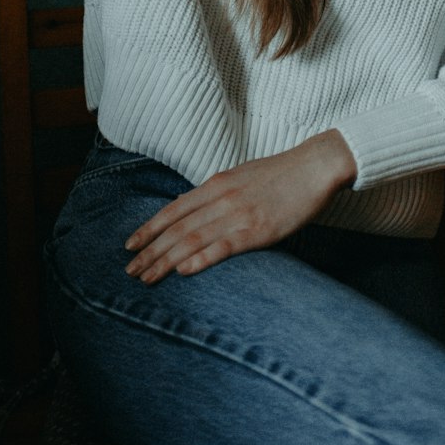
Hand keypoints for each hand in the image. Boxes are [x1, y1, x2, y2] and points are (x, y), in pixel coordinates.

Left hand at [124, 130, 356, 280]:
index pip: (173, 209)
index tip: (130, 245)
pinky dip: (201, 259)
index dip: (149, 228)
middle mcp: (222, 198)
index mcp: (217, 184)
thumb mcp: (241, 176)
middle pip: (177, 228)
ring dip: (166, 261)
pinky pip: (224, 246)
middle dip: (150, 251)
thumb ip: (217, 191)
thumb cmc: (281, 173)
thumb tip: (192, 203)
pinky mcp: (258, 230)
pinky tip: (184, 271)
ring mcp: (239, 214)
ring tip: (146, 278)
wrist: (315, 166)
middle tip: (129, 271)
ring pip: (193, 239)